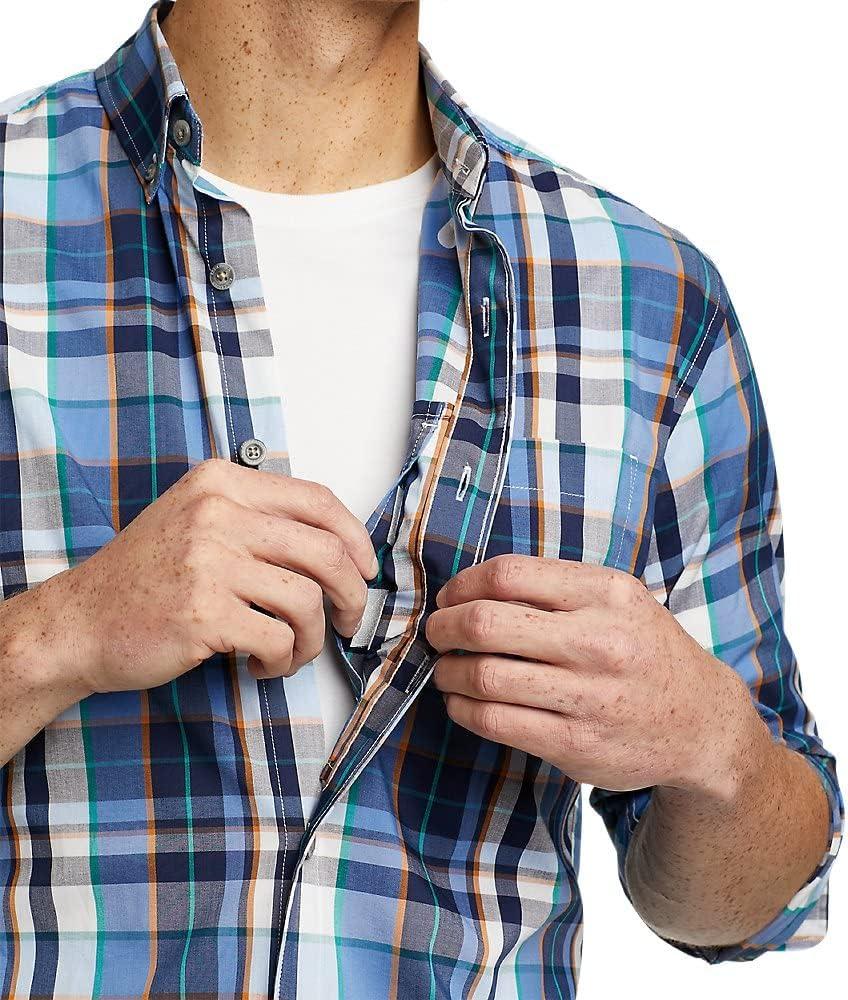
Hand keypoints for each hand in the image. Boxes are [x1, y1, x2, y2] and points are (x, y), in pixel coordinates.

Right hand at [41, 459, 377, 694]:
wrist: (80, 622)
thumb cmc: (147, 577)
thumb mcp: (198, 520)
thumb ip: (259, 519)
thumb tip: (340, 548)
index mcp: (221, 483)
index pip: (317, 499)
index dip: (355, 538)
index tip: (365, 569)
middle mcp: (217, 513)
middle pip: (325, 551)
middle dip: (352, 594)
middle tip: (349, 620)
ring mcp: (209, 561)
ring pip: (307, 601)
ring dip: (313, 638)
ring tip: (293, 652)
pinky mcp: (203, 612)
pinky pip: (279, 640)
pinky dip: (282, 661)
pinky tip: (262, 665)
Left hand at [426, 555, 765, 800]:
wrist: (702, 725)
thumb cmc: (646, 651)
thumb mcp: (619, 600)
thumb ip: (557, 587)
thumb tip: (473, 587)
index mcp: (606, 594)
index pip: (508, 575)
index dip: (463, 585)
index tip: (450, 598)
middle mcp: (598, 642)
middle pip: (485, 624)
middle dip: (443, 627)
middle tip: (436, 633)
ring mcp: (588, 697)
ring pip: (483, 676)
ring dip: (447, 672)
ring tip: (445, 669)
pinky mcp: (576, 745)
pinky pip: (495, 722)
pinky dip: (463, 709)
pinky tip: (462, 702)